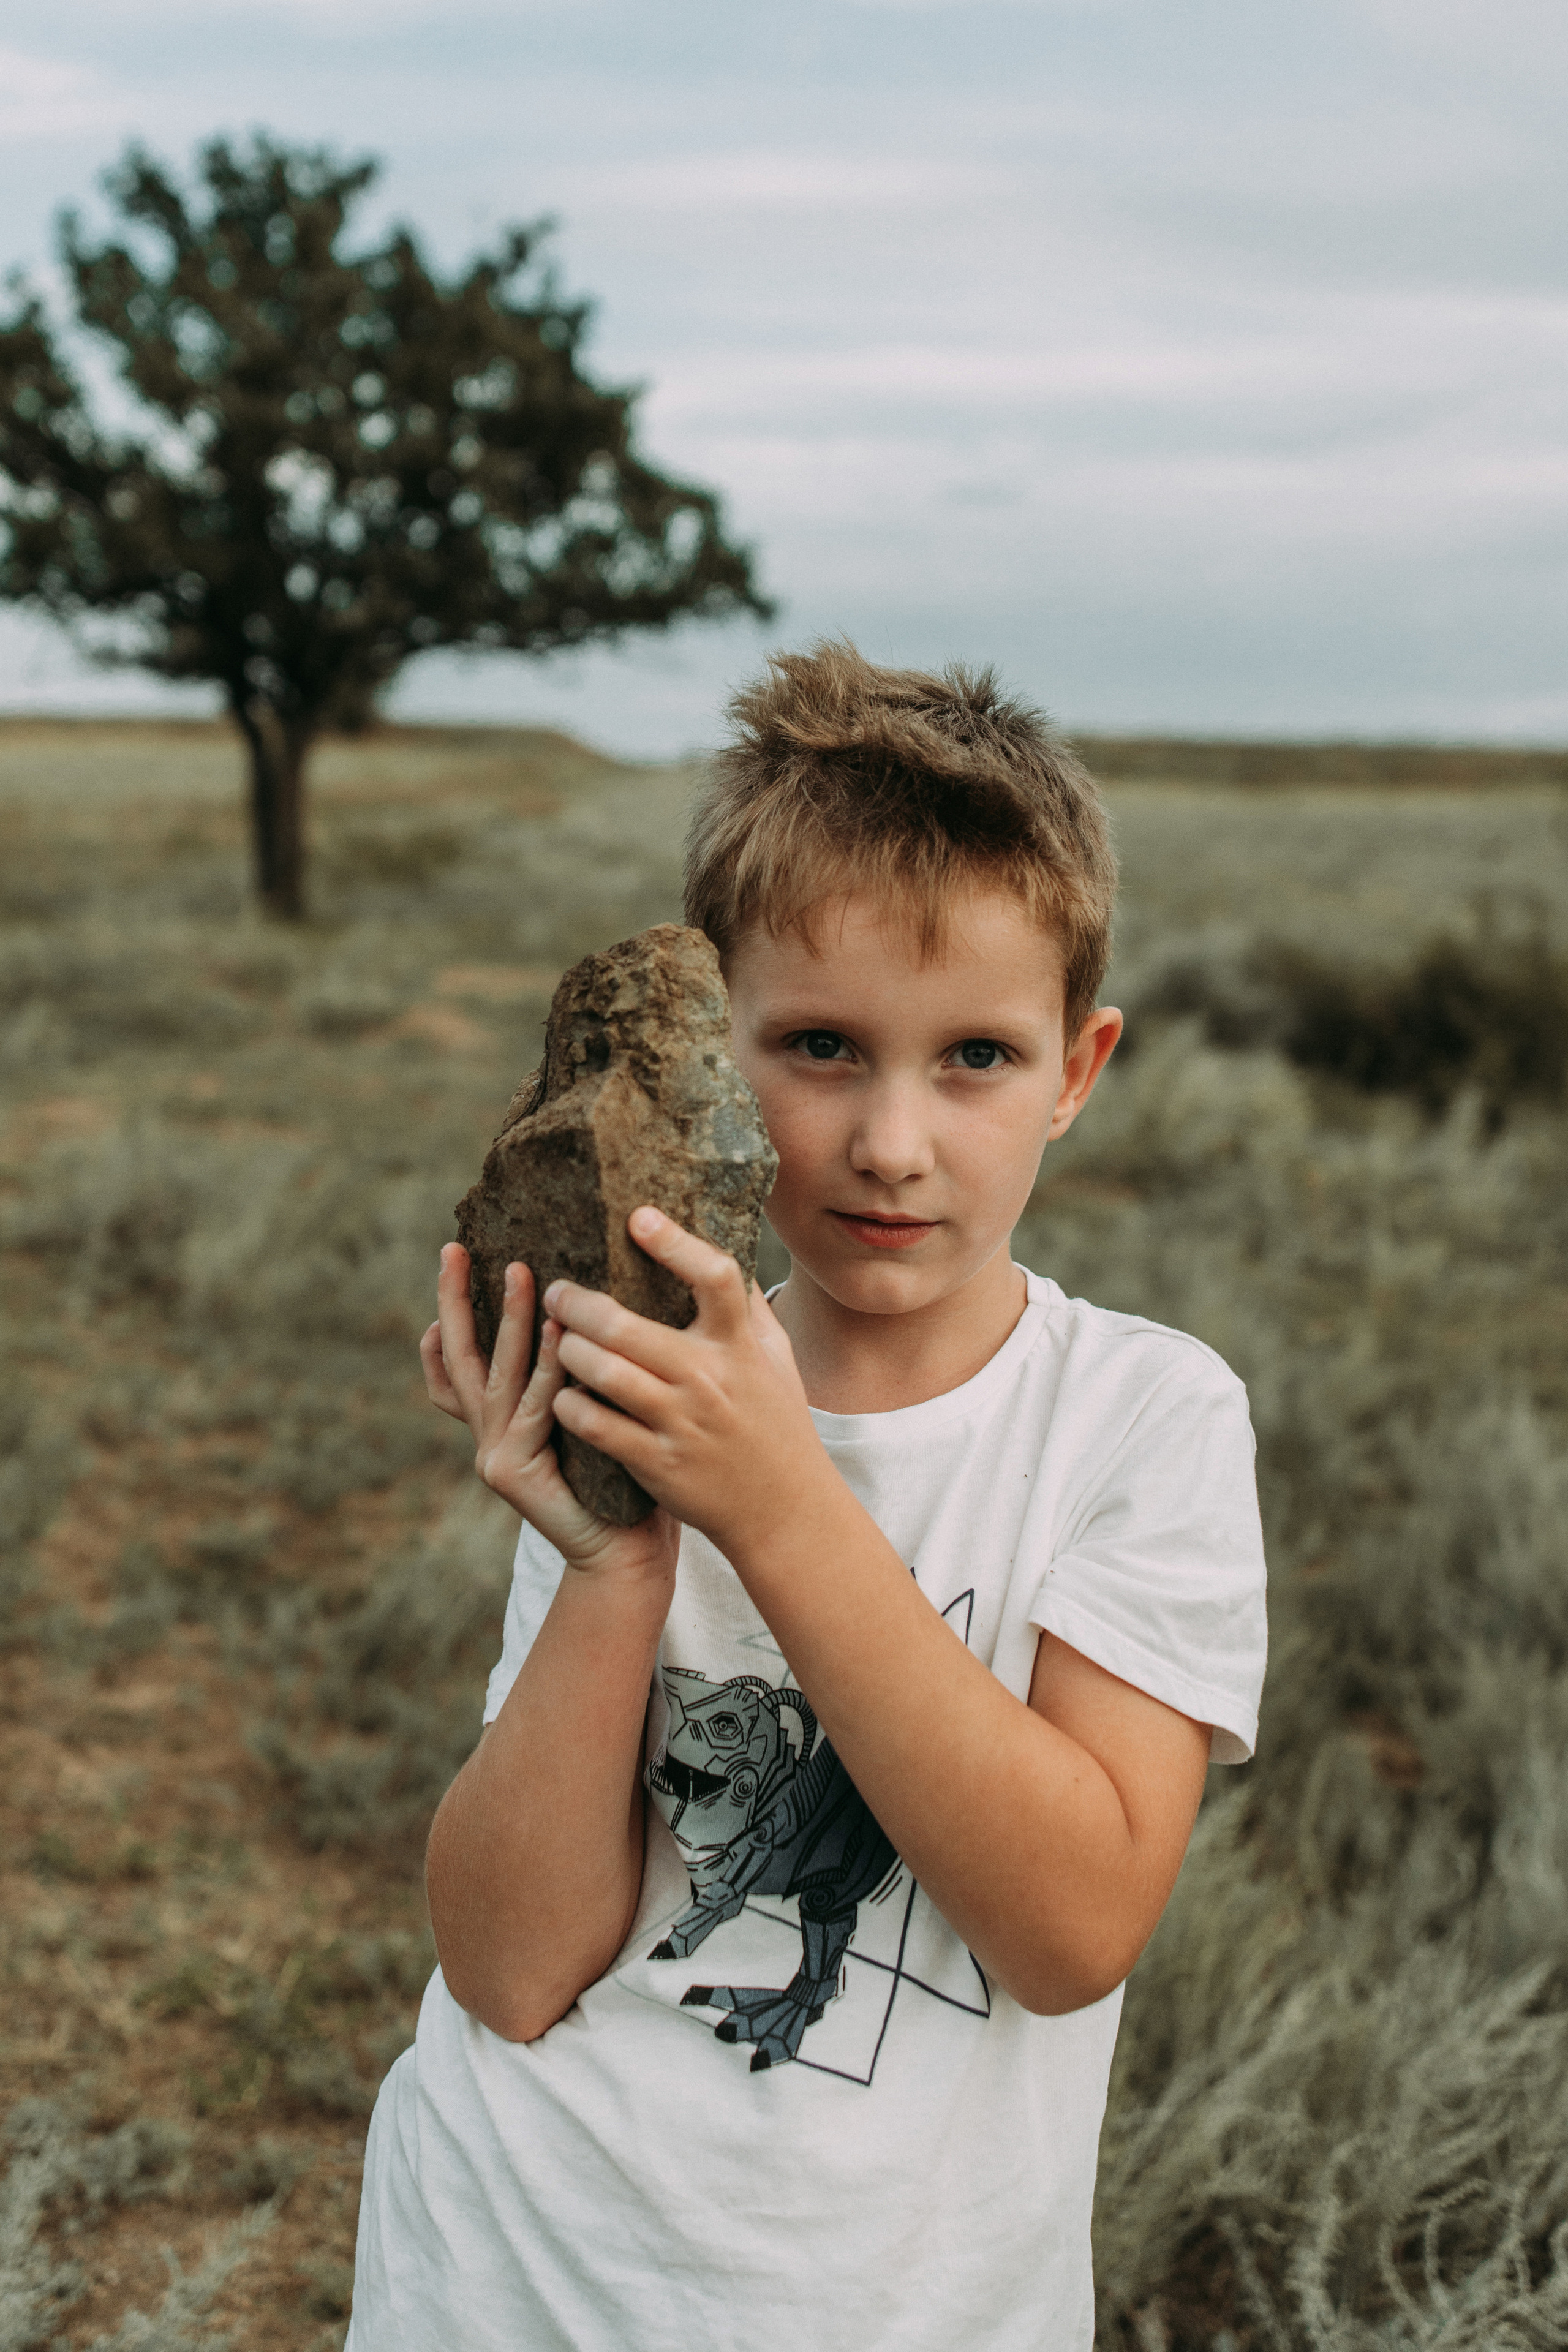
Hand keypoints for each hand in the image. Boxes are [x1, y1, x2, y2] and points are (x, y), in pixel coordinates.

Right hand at [420, 1244, 676, 1579]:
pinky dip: (548, 1365)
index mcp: (501, 1422)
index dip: (448, 1318)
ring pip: (499, 1373)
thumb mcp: (587, 1413)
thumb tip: (588, 1305)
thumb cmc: (620, 1479)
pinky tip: (561, 1330)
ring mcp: (494, 1455)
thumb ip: (573, 1373)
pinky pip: (536, 1405)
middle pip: (458, 1357)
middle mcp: (488, 1435)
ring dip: (510, 1319)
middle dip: (455, 1300)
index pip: (456, 1366)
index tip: (452, 1265)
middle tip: (454, 1249)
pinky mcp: (512, 1472)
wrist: (626, 1551)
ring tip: (521, 1271)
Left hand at [542, 1209, 828, 1557]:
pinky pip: (595, 1425)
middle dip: (577, 1303)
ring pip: (602, 1373)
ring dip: (567, 1350)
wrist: (784, 1511)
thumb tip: (727, 1251)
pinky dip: (569, 1404)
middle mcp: (709, 1380)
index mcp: (740, 1345)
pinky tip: (562, 1394)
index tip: (639, 1217)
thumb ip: (750, 1307)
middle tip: (556, 1292)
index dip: (676, 1243)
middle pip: (627, 1326)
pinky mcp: (656, 1463)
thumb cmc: (775, 1424)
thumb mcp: (777, 1359)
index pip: (715, 1278)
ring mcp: (680, 1424)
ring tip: (557, 1339)